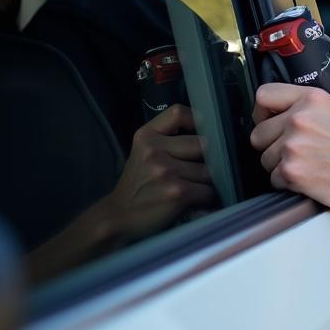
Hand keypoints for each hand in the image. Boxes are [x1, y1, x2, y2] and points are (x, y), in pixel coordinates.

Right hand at [102, 103, 214, 243]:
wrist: (118, 217)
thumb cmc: (139, 183)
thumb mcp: (144, 152)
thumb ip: (169, 137)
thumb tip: (210, 132)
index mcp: (146, 136)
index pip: (178, 113)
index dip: (196, 121)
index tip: (201, 133)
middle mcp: (154, 150)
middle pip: (204, 144)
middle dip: (208, 158)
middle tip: (198, 169)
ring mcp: (166, 171)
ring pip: (209, 170)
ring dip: (207, 181)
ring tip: (193, 187)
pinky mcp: (177, 192)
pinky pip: (208, 190)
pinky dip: (206, 197)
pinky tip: (193, 201)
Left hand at [250, 83, 329, 209]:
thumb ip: (309, 103)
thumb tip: (282, 104)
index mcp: (312, 99)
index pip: (264, 95)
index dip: (263, 111)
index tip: (268, 120)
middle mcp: (300, 119)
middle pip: (259, 133)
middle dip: (271, 144)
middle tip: (293, 149)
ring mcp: (294, 145)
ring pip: (264, 158)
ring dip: (280, 164)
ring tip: (307, 163)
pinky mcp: (292, 171)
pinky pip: (274, 178)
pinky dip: (288, 182)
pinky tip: (309, 176)